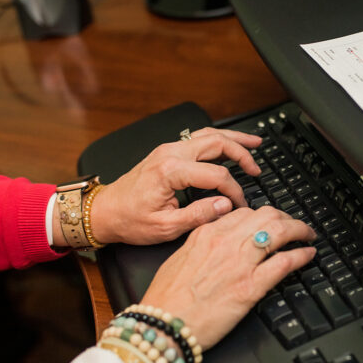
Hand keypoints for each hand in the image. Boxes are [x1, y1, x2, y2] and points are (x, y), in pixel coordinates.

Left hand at [87, 127, 263, 245]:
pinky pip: (197, 139)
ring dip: (232, 139)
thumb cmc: (129, 221)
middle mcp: (170, 153)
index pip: (216, 175)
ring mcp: (168, 149)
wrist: (104, 212)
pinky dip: (217, 140)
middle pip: (216, 142)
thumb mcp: (165, 227)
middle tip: (257, 166)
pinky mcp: (166, 152)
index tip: (240, 204)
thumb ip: (199, 215)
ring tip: (253, 144)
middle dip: (241, 152)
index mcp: (170, 171)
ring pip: (208, 134)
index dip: (234, 190)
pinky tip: (229, 146)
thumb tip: (226, 205)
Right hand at [140, 206, 316, 349]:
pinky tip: (308, 254)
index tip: (269, 221)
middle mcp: (225, 242)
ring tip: (307, 235)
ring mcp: (240, 263)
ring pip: (280, 232)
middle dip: (286, 217)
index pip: (243, 212)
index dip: (262, 215)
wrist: (163, 325)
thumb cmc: (166, 298)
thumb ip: (201, 244)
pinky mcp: (251, 287)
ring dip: (299, 230)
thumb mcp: (180, 258)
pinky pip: (285, 262)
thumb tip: (218, 241)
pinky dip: (301, 255)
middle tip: (294, 225)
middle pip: (266, 216)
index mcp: (206, 233)